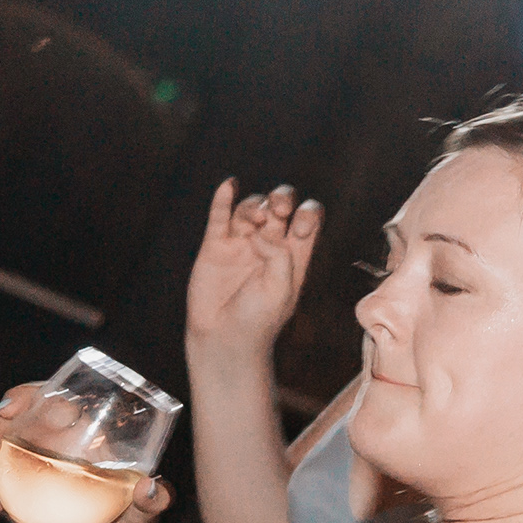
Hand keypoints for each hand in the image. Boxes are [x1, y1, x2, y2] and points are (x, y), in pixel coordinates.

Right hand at [0, 385, 165, 522]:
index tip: (13, 410)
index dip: (30, 396)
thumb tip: (149, 487)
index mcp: (83, 434)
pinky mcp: (11, 485)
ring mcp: (27, 462)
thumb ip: (151, 503)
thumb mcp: (141, 517)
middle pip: (11, 418)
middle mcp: (51, 442)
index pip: (53, 400)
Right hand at [184, 179, 320, 361]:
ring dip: (254, 204)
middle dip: (282, 199)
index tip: (298, 230)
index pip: (307, 221)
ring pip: (250, 207)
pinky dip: (223, 199)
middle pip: (280, 207)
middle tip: (277, 211)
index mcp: (295, 256)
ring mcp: (241, 243)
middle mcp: (269, 245)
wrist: (225, 337)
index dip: (307, 214)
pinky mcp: (215, 246)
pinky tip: (228, 185)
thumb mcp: (281, 289)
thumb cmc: (259, 320)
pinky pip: (219, 216)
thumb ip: (279, 255)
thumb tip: (260, 228)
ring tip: (254, 218)